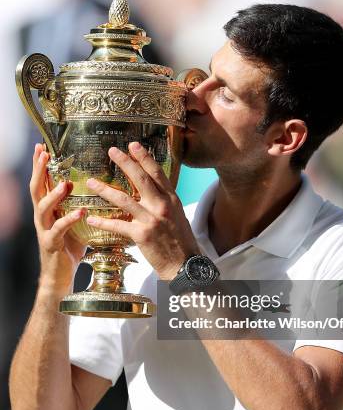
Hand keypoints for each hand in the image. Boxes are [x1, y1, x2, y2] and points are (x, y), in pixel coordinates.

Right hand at [31, 144, 85, 296]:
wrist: (61, 275)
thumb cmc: (70, 245)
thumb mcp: (74, 220)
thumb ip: (79, 203)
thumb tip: (101, 186)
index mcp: (48, 208)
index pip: (42, 181)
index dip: (40, 165)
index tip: (42, 146)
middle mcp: (42, 216)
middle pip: (36, 189)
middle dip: (39, 171)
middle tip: (44, 154)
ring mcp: (44, 229)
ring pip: (42, 208)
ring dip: (54, 194)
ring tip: (64, 184)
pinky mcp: (51, 244)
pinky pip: (58, 230)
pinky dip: (68, 219)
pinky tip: (80, 212)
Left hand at [86, 142, 199, 279]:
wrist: (184, 264)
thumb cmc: (180, 241)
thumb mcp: (177, 215)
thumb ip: (164, 201)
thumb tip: (153, 190)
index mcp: (171, 199)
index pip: (157, 173)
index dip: (144, 157)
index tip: (133, 145)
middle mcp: (162, 206)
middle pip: (141, 179)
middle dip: (125, 162)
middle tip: (112, 151)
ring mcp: (151, 220)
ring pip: (124, 199)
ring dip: (105, 190)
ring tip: (91, 182)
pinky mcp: (141, 235)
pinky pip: (118, 225)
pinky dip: (103, 222)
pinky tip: (91, 219)